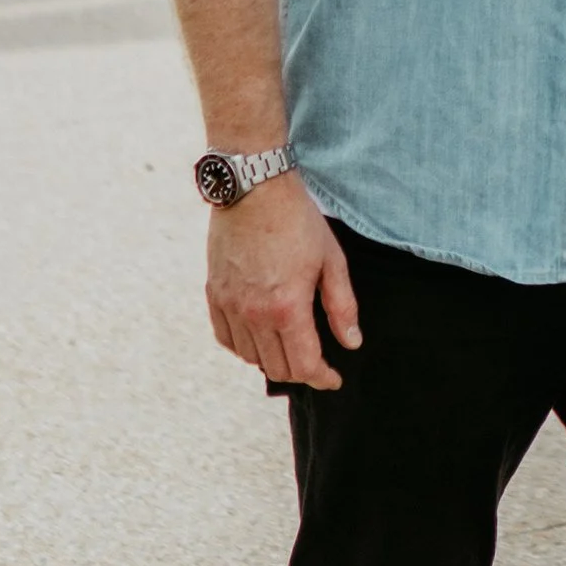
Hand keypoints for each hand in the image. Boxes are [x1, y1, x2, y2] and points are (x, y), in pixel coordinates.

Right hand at [206, 167, 361, 390]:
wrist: (254, 187)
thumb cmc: (298, 220)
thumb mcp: (332, 260)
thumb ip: (342, 307)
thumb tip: (351, 343)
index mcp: (287, 307)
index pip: (304, 365)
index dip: (323, 378)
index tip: (334, 378)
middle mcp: (254, 314)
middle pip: (276, 367)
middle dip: (301, 372)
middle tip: (316, 362)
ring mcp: (230, 305)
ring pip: (250, 357)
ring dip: (273, 360)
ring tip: (290, 347)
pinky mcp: (214, 294)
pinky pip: (226, 338)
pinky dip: (243, 347)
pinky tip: (259, 337)